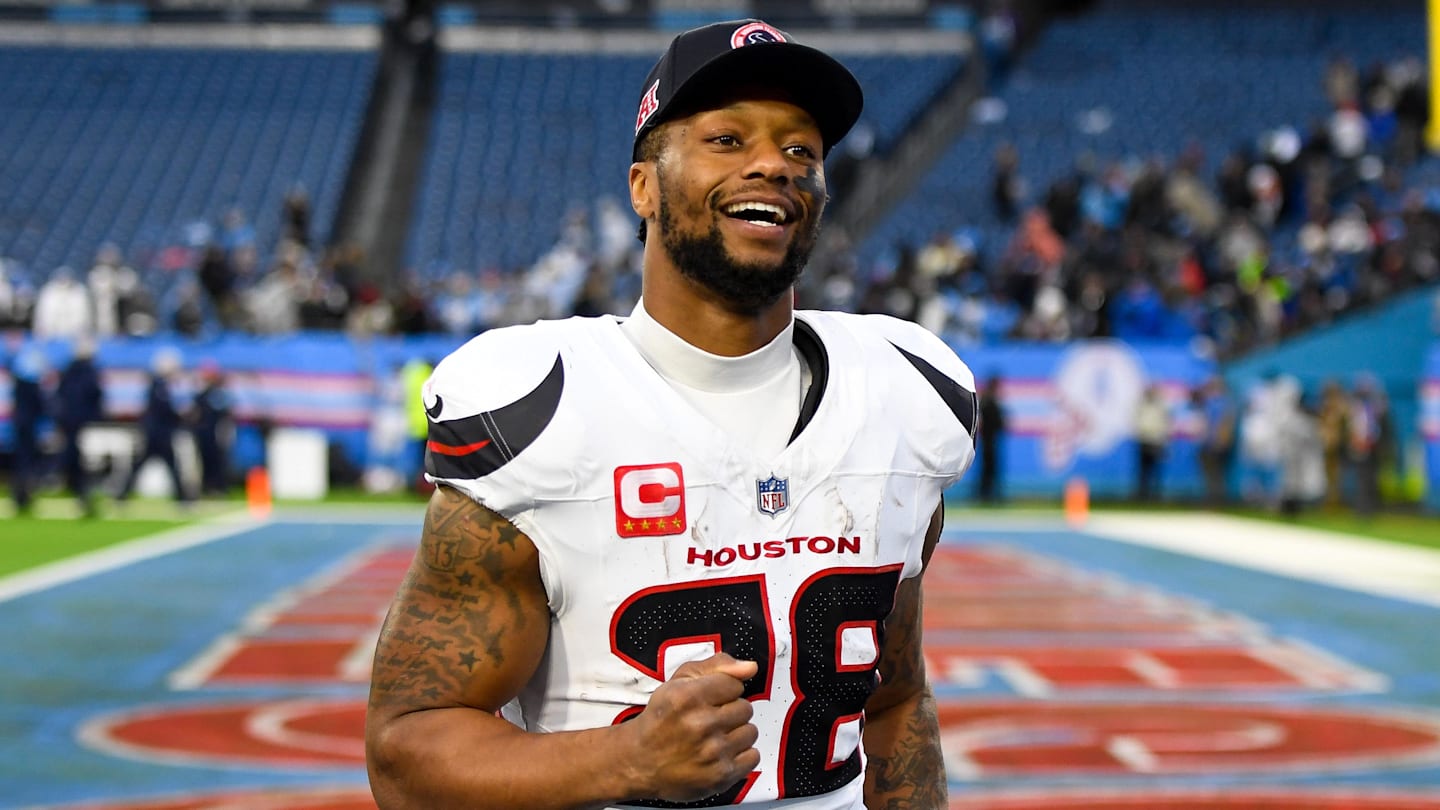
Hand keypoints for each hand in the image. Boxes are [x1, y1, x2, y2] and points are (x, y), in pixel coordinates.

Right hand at [625, 653, 760, 802]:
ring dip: (736, 733)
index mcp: (688, 697)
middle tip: (709, 719)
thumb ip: (717, 666)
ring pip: (750, 731)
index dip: (723, 690)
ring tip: (714, 737)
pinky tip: (721, 753)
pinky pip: (753, 756)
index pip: (735, 684)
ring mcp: (712, 752)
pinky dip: (740, 755)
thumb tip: (750, 667)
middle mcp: (700, 724)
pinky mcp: (721, 775)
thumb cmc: (661, 720)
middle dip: (729, 711)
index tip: (711, 699)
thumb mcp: (679, 681)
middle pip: (745, 708)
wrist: (640, 762)